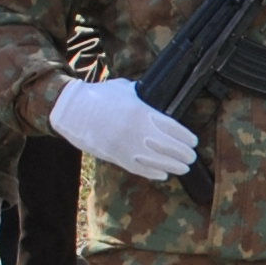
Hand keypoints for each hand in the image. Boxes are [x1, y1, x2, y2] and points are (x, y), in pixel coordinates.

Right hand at [50, 76, 200, 183]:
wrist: (72, 111)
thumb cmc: (98, 97)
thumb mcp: (125, 89)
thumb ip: (142, 95)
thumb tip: (152, 94)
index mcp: (143, 112)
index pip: (174, 128)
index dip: (186, 137)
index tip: (194, 142)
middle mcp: (139, 132)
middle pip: (170, 147)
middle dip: (184, 154)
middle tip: (191, 157)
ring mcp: (128, 147)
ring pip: (158, 162)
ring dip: (174, 166)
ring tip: (183, 168)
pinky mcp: (116, 157)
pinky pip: (140, 170)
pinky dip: (154, 173)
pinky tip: (163, 175)